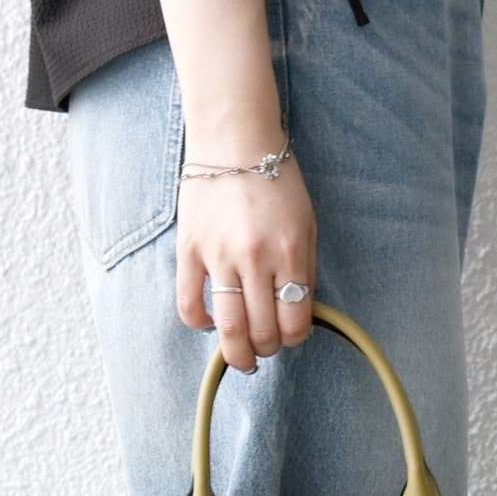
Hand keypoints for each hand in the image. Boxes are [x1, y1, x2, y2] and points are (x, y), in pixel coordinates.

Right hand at [174, 157, 317, 371]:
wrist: (234, 139)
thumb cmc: (276, 182)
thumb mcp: (307, 224)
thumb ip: (304, 271)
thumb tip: (298, 316)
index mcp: (290, 251)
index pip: (294, 321)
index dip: (294, 339)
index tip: (290, 335)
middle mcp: (255, 257)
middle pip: (262, 332)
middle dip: (267, 349)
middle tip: (266, 347)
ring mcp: (219, 255)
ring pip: (229, 328)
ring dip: (237, 353)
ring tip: (241, 356)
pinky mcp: (189, 251)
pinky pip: (189, 306)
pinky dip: (201, 325)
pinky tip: (211, 324)